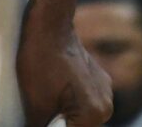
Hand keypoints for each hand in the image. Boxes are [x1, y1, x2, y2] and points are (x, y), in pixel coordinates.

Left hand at [17, 0, 112, 126]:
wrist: (49, 24)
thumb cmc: (40, 61)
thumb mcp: (35, 107)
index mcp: (94, 113)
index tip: (36, 119)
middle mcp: (106, 104)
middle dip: (55, 125)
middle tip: (36, 116)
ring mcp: (104, 90)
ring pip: (78, 119)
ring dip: (60, 120)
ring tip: (41, 111)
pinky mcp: (97, 80)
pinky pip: (81, 104)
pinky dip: (66, 107)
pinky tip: (50, 98)